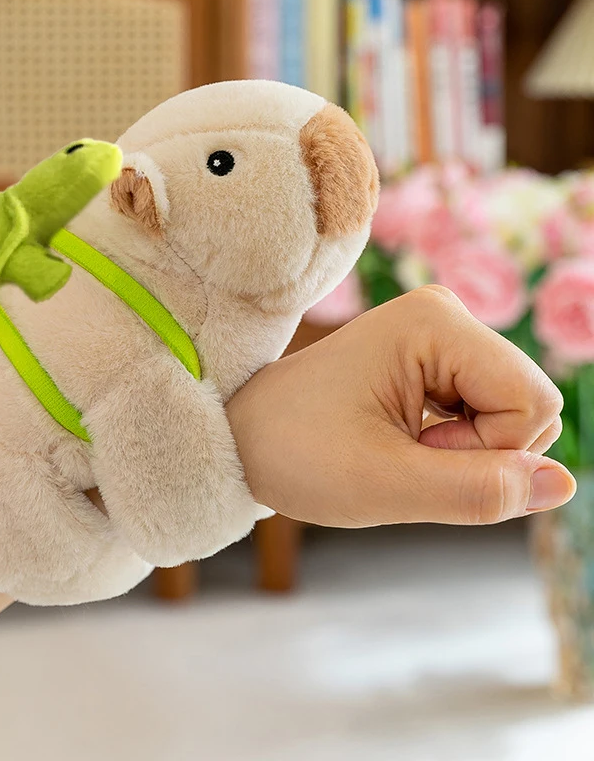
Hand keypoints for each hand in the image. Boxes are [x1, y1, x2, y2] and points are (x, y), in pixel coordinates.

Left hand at [227, 285, 575, 527]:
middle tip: (400, 453)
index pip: (532, 403)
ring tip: (393, 448)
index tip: (412, 454)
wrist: (245, 439)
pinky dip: (453, 446)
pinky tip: (401, 441)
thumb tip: (564, 484)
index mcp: (435, 322)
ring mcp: (439, 337)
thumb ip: (479, 491)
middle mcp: (444, 315)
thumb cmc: (296, 454)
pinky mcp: (433, 361)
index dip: (487, 453)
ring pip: (511, 416)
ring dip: (464, 453)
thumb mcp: (386, 485)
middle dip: (478, 452)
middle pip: (528, 405)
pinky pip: (484, 416)